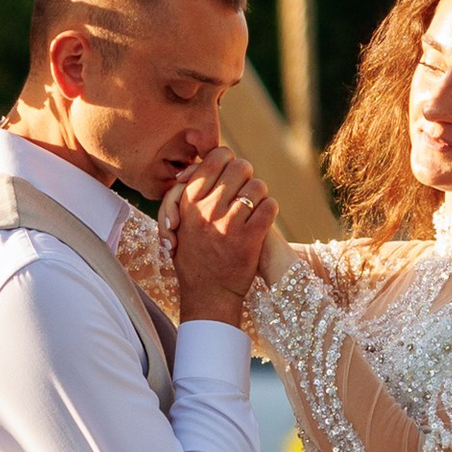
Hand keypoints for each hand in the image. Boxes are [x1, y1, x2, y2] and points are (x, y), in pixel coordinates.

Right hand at [163, 146, 274, 324]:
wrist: (209, 293)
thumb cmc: (195, 254)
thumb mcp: (181, 221)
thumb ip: (188, 191)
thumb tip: (202, 162)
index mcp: (189, 201)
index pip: (216, 157)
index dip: (228, 160)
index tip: (230, 172)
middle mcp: (207, 210)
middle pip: (240, 167)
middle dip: (246, 176)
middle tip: (244, 189)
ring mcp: (228, 224)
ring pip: (257, 186)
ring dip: (260, 194)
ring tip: (254, 206)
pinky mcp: (249, 239)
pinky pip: (269, 207)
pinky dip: (270, 209)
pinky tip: (263, 217)